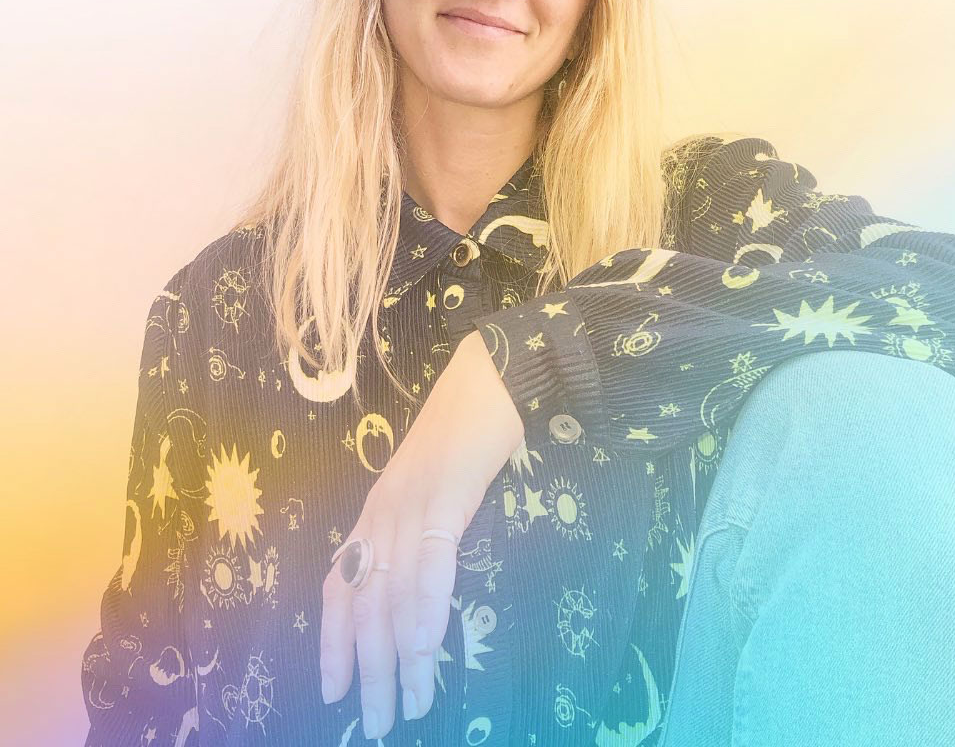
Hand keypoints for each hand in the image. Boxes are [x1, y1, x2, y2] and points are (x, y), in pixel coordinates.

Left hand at [319, 329, 524, 740]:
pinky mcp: (445, 494)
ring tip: (413, 705)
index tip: (333, 691)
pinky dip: (428, 608)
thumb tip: (426, 581)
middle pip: (364, 604)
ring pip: (394, 593)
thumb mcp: (433, 482)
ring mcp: (410, 504)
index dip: (333, 642)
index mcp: (378, 511)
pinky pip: (432, 562)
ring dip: (402, 657)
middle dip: (369, 670)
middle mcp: (382, 513)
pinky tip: (429, 647)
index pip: (340, 585)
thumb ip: (423, 526)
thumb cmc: (468, 427)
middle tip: (379, 723)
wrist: (489, 375)